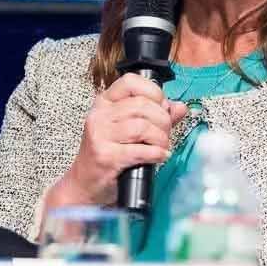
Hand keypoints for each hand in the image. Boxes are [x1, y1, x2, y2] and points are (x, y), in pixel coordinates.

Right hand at [48, 74, 188, 207]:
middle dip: (163, 121)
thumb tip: (180, 107)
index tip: (162, 107)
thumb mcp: (130, 130)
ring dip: (160, 139)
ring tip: (162, 147)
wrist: (86, 184)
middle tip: (165, 134)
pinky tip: (160, 156)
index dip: (153, 92)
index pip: (130, 82)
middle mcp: (100, 115)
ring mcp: (100, 135)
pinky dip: (156, 153)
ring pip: (143, 127)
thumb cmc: (109, 155)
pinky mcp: (105, 156)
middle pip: (142, 106)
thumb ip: (156, 116)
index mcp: (105, 103)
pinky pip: (140, 150)